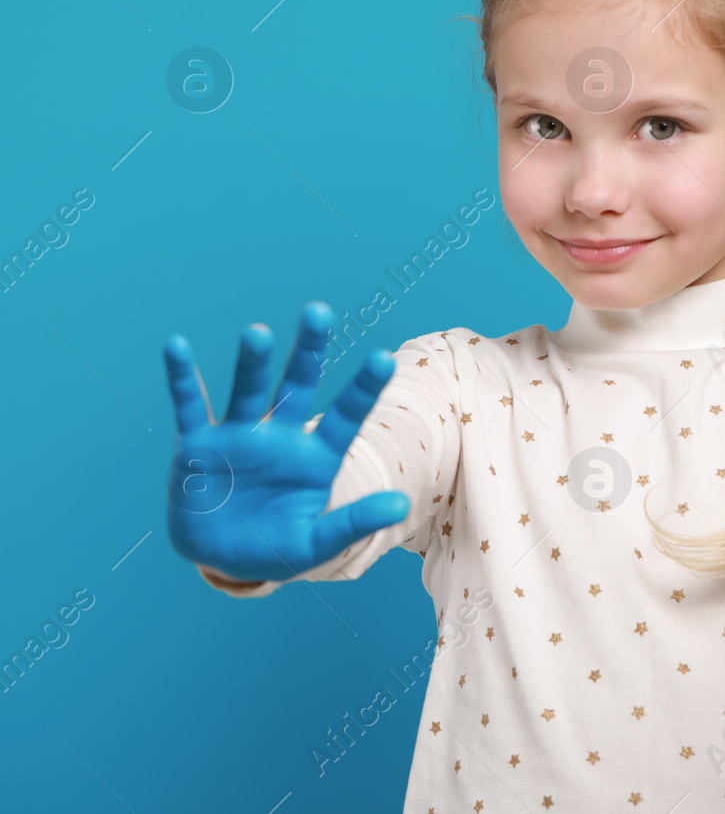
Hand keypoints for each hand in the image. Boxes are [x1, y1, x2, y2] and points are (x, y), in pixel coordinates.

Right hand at [164, 302, 410, 583]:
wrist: (221, 559)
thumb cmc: (276, 547)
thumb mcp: (316, 543)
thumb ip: (353, 523)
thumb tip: (402, 504)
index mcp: (316, 457)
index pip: (347, 416)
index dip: (363, 389)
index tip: (384, 358)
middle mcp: (280, 437)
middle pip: (297, 385)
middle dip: (308, 350)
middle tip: (319, 312)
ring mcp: (238, 437)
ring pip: (248, 390)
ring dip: (251, 362)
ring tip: (257, 333)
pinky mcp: (198, 446)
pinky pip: (189, 406)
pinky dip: (181, 378)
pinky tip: (175, 345)